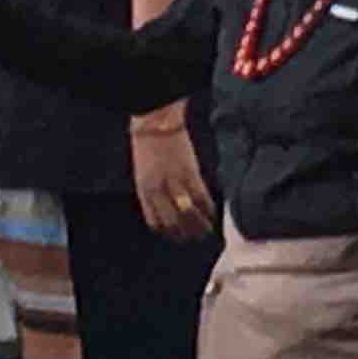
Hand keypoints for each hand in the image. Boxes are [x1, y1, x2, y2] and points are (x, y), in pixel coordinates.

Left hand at [131, 119, 216, 241]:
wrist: (156, 120)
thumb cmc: (149, 142)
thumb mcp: (144, 170)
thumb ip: (153, 189)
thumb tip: (167, 204)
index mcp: (144, 190)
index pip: (155, 222)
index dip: (168, 233)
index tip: (177, 236)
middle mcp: (158, 191)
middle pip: (173, 224)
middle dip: (185, 234)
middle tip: (196, 237)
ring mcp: (174, 184)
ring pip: (189, 216)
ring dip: (200, 226)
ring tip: (208, 230)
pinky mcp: (190, 174)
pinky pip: (202, 199)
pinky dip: (209, 209)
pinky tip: (213, 212)